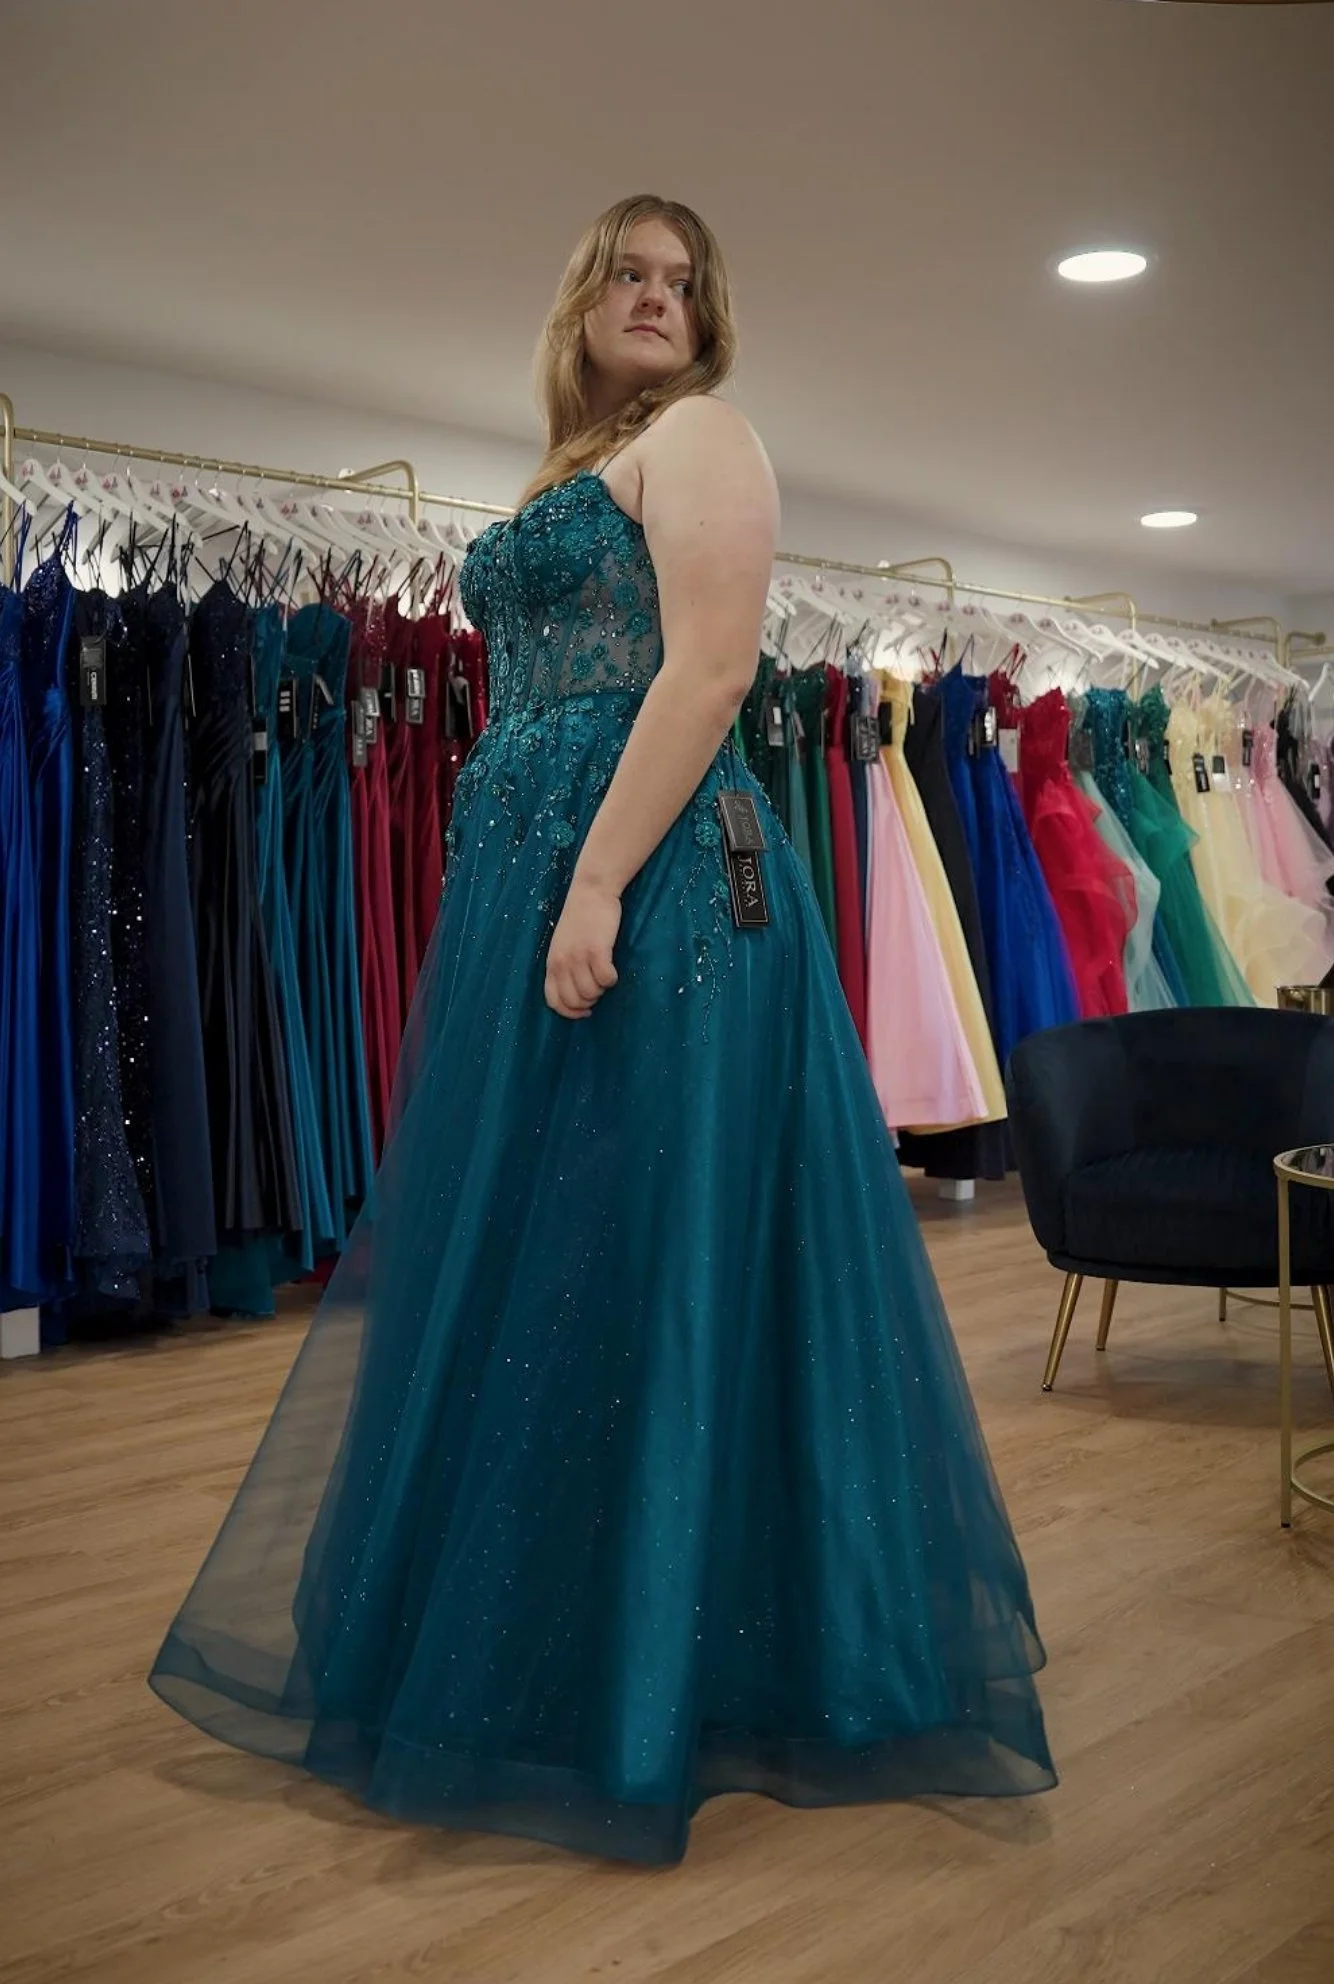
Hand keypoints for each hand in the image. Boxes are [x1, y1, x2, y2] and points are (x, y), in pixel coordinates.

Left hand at [545, 876, 621, 1020]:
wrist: (591, 891)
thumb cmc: (580, 919)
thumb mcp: (562, 945)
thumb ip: (564, 966)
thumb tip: (576, 992)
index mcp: (551, 963)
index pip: (554, 1001)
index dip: (570, 1012)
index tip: (584, 1011)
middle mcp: (562, 963)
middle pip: (575, 1001)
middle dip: (589, 1002)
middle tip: (598, 989)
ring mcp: (579, 957)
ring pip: (591, 993)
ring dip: (602, 989)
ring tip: (605, 976)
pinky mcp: (597, 950)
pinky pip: (606, 979)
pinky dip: (612, 979)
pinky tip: (612, 969)